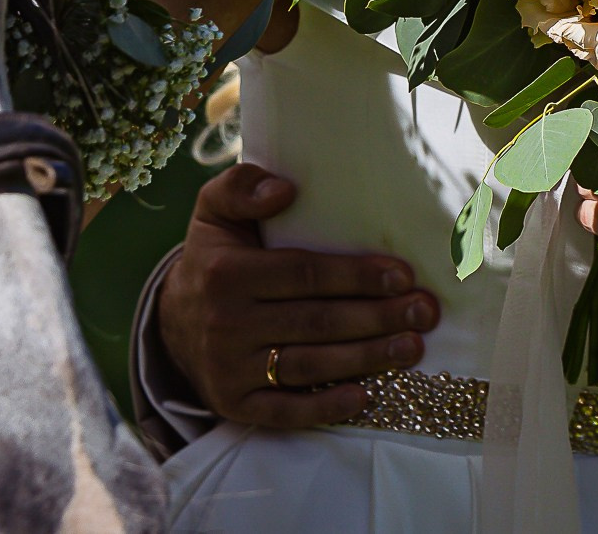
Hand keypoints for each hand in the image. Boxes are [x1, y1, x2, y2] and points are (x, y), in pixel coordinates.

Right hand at [158, 164, 438, 427]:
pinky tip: (365, 397)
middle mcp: (225, 323)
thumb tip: (284, 188)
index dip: (357, 276)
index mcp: (226, 273)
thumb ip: (242, 186)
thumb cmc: (215, 257)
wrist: (173, 321)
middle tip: (424, 312)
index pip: (305, 274)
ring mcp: (229, 368)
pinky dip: (325, 407)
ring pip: (308, 365)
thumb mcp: (215, 210)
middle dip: (377, 318)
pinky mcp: (234, 404)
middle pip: (316, 322)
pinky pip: (284, 411)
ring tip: (412, 348)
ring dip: (366, 359)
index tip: (404, 275)